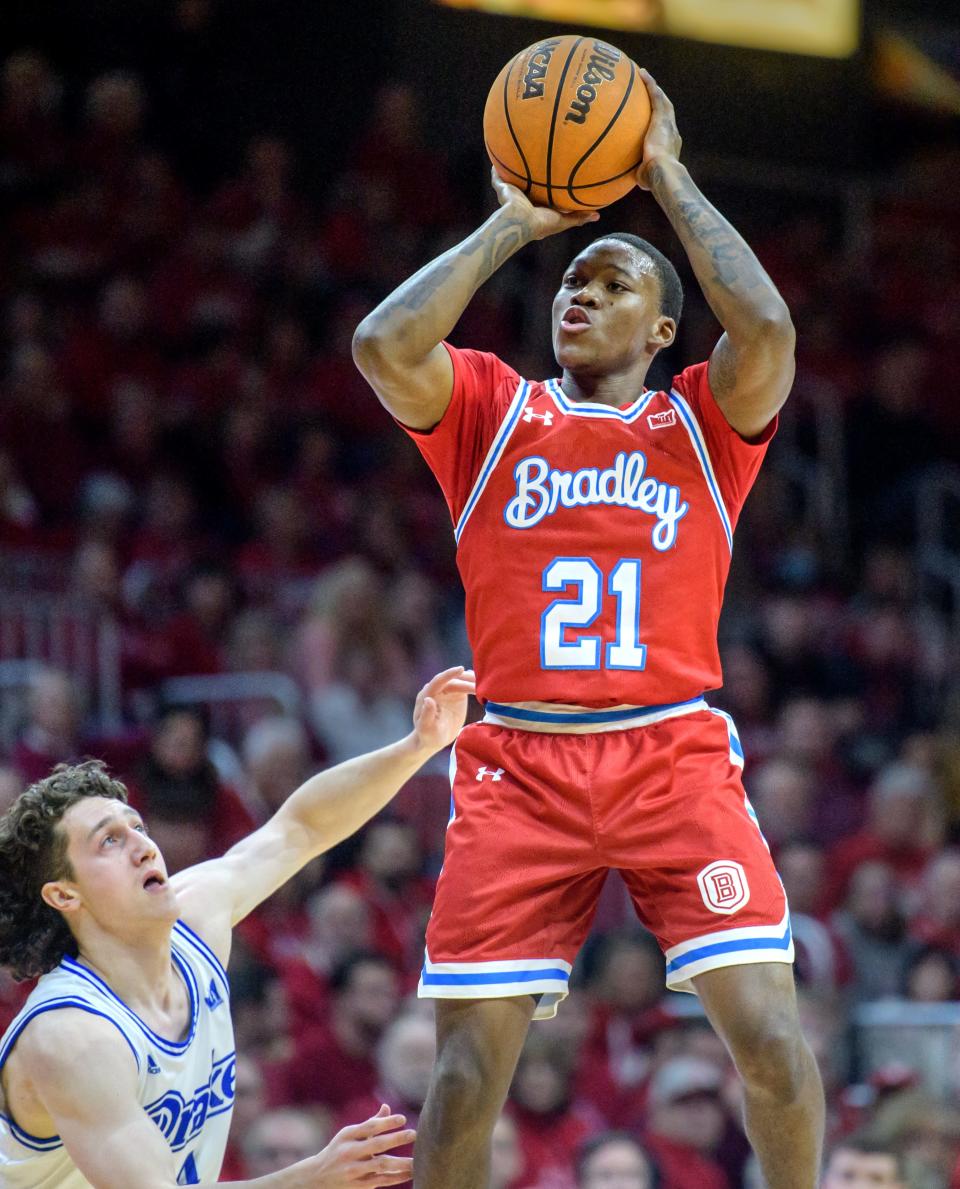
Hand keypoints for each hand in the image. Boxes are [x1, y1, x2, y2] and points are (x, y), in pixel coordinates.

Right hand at [294, 1105, 415, 1186]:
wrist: (316, 1177)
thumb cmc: (338, 1150)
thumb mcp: (349, 1134)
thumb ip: (370, 1123)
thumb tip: (387, 1107)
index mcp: (348, 1135)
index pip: (370, 1126)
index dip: (387, 1122)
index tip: (403, 1119)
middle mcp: (349, 1152)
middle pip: (377, 1144)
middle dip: (396, 1139)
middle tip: (414, 1134)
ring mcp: (353, 1170)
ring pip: (381, 1165)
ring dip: (401, 1162)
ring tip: (417, 1160)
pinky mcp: (358, 1186)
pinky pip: (381, 1181)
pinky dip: (397, 1177)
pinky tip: (410, 1173)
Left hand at [411, 665, 475, 752]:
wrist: (434, 739)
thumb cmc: (428, 735)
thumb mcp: (426, 728)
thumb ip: (426, 715)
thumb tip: (429, 699)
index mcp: (427, 695)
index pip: (438, 681)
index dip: (449, 674)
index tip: (461, 669)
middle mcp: (437, 690)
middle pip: (452, 680)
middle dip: (466, 680)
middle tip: (479, 684)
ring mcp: (447, 691)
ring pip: (460, 681)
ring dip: (471, 681)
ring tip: (484, 684)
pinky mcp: (456, 695)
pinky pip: (465, 686)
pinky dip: (473, 684)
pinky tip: (481, 682)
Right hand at [490, 168, 598, 239]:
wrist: (521, 220)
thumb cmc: (542, 223)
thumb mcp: (563, 221)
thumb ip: (578, 217)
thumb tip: (597, 216)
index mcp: (536, 208)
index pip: (543, 197)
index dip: (549, 190)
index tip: (556, 181)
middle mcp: (524, 201)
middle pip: (528, 187)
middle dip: (531, 178)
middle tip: (538, 166)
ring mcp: (512, 195)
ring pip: (513, 181)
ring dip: (514, 172)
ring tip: (517, 157)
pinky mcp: (502, 189)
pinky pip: (497, 177)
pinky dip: (496, 170)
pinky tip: (496, 160)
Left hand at [635, 69, 681, 190]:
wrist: (662, 172)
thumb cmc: (652, 180)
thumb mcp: (643, 177)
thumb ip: (635, 173)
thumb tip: (623, 177)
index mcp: (669, 145)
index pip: (663, 131)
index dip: (658, 122)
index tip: (651, 119)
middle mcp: (672, 131)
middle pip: (665, 111)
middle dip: (657, 100)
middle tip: (649, 91)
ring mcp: (668, 122)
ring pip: (662, 100)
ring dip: (653, 87)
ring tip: (643, 76)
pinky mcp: (662, 116)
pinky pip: (655, 95)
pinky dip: (649, 84)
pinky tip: (641, 73)